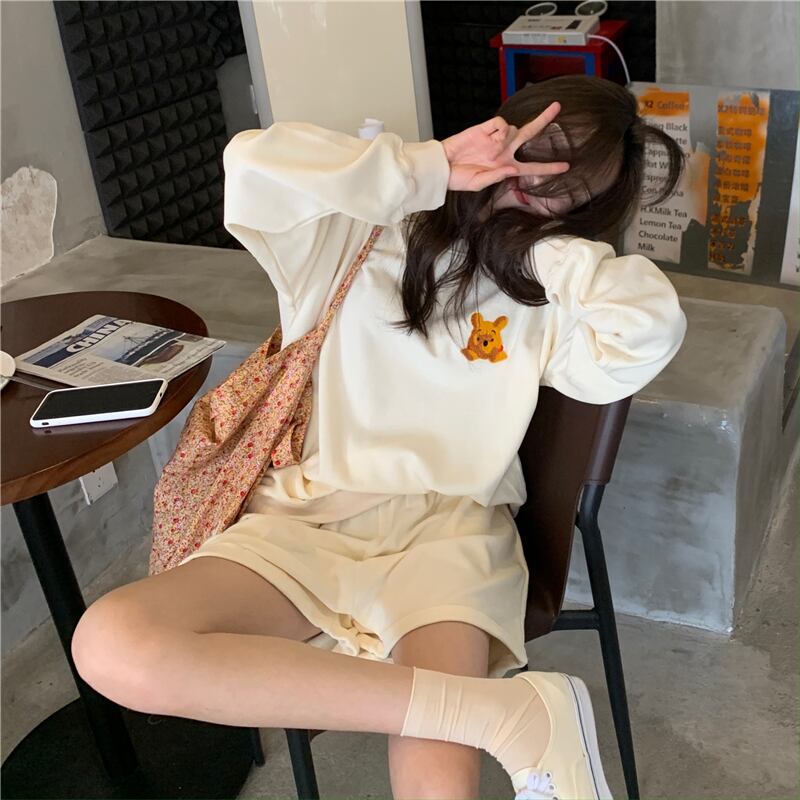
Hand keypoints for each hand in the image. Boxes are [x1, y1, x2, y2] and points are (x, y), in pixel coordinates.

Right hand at [441, 102, 568, 191]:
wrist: (441, 165)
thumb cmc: (457, 179)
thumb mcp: (477, 184)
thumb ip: (495, 177)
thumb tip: (511, 169)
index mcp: (506, 168)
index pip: (532, 168)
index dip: (549, 168)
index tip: (566, 167)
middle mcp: (504, 151)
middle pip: (530, 133)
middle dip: (544, 120)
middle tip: (557, 107)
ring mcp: (495, 138)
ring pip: (514, 129)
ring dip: (506, 137)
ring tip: (489, 149)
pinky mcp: (485, 128)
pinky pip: (501, 123)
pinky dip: (499, 128)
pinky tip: (490, 136)